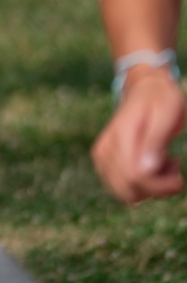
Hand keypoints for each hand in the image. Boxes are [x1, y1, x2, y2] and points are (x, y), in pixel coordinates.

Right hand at [92, 67, 185, 203]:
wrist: (145, 89)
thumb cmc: (161, 99)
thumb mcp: (167, 113)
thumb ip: (156, 140)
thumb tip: (147, 170)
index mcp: (121, 134)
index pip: (134, 176)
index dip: (159, 185)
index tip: (179, 175)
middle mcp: (106, 147)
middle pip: (128, 190)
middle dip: (157, 189)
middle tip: (175, 168)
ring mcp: (103, 155)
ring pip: (126, 194)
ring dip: (151, 188)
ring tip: (166, 166)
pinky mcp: (104, 161)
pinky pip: (123, 188)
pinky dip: (143, 186)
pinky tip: (155, 167)